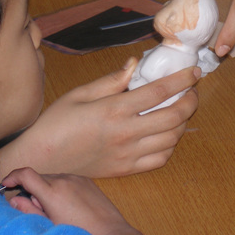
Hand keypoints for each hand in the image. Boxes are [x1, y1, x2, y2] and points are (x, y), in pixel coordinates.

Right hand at [0, 59, 200, 177]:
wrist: (40, 160)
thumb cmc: (56, 123)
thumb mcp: (79, 94)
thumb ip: (111, 80)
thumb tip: (135, 63)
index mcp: (113, 110)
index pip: (159, 92)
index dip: (182, 80)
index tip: (194, 72)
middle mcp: (125, 133)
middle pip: (173, 117)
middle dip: (190, 101)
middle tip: (191, 91)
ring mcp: (127, 154)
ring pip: (171, 140)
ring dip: (183, 123)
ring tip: (180, 111)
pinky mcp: (125, 170)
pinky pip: (159, 160)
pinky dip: (170, 146)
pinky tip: (165, 135)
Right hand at [1, 168, 130, 233]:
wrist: (109, 232)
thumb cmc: (79, 232)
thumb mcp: (49, 224)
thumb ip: (29, 210)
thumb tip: (14, 199)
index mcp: (52, 192)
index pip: (26, 174)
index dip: (12, 176)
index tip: (6, 183)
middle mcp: (64, 180)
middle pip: (39, 177)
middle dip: (32, 189)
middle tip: (38, 209)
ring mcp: (77, 178)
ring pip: (52, 178)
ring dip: (47, 189)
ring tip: (56, 210)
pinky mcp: (86, 180)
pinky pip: (67, 179)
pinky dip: (61, 187)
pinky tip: (68, 204)